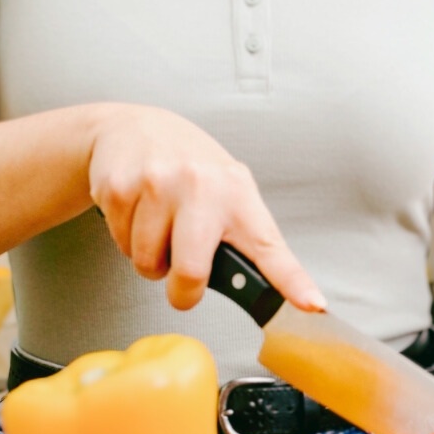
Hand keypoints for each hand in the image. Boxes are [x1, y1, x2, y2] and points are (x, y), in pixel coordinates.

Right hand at [87, 105, 324, 311]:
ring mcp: (158, 184)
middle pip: (192, 272)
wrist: (135, 128)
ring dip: (151, 260)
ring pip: (148, 264)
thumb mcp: (230, 193)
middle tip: (183, 278)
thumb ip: (248, 240)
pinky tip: (138, 212)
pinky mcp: (120, 187)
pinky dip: (126, 241)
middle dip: (183, 291)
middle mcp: (202, 185)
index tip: (313, 304)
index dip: (293, 282)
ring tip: (159, 226)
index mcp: (239, 195)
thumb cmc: (190, 171)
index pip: (271, 248)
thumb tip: (277, 293)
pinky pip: (121, 245)